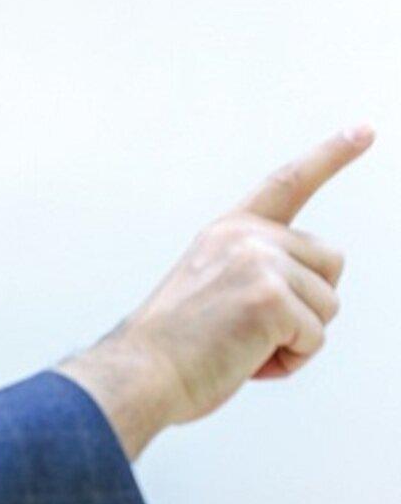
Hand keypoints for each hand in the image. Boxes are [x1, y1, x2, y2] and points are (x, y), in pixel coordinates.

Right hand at [56, 124, 374, 458]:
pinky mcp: (271, 297)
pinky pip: (315, 336)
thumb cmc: (173, 347)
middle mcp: (245, 238)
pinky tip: (248, 360)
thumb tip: (305, 304)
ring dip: (296, 339)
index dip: (330, 155)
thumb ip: (256, 275)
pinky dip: (290, 360)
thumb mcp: (213, 290)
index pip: (287, 183)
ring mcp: (259, 262)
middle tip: (253, 331)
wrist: (140, 372)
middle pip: (329, 265)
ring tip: (243, 348)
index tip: (364, 131)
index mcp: (227, 232)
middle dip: (308, 305)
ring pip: (327, 305)